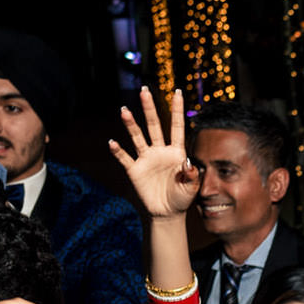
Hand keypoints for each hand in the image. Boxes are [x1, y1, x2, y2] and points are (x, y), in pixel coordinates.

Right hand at [108, 86, 201, 218]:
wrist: (167, 213)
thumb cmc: (181, 197)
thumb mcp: (191, 187)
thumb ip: (191, 175)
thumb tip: (189, 162)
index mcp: (176, 152)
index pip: (177, 127)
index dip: (177, 110)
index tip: (178, 92)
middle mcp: (160, 151)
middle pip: (154, 126)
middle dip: (149, 109)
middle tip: (144, 91)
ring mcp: (146, 159)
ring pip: (138, 137)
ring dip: (131, 124)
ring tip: (124, 111)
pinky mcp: (135, 170)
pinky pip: (125, 158)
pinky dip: (118, 151)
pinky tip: (112, 143)